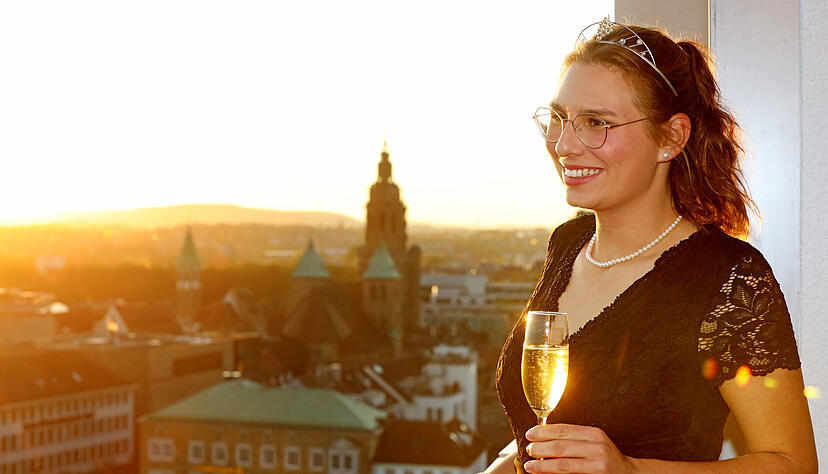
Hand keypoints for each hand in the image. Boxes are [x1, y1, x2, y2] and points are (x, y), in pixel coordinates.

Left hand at [523, 423, 637, 473]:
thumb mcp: (593, 442)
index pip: (563, 430)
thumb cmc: (605, 457)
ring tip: (530, 466)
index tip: (530, 434)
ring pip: (563, 465)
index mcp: (594, 434)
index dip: (543, 432)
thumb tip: (543, 439)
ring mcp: (598, 465)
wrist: (629, 473)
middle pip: (560, 447)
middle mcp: (597, 447)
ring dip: (543, 465)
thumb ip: (573, 439)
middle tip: (529, 450)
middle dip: (540, 448)